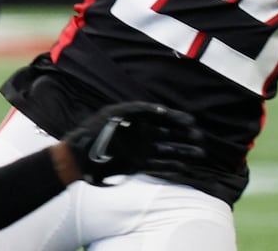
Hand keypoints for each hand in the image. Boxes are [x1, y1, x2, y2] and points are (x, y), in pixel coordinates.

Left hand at [63, 102, 202, 185]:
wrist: (78, 157)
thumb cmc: (94, 131)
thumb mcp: (115, 114)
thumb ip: (137, 111)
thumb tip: (160, 110)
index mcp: (139, 120)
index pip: (163, 118)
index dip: (178, 119)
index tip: (192, 122)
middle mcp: (142, 135)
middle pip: (169, 135)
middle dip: (185, 137)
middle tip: (199, 139)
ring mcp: (141, 151)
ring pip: (167, 151)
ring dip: (183, 152)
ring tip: (199, 154)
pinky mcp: (137, 165)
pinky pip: (158, 166)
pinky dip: (170, 168)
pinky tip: (183, 168)